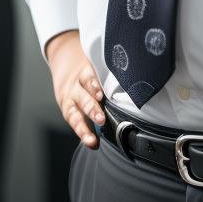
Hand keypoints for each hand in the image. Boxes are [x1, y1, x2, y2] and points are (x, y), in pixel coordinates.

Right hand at [46, 29, 104, 149]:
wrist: (64, 58)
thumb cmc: (89, 64)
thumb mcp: (97, 61)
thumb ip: (112, 70)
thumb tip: (138, 78)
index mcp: (85, 70)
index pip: (88, 78)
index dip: (94, 86)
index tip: (101, 95)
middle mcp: (76, 86)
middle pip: (83, 97)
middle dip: (92, 109)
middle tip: (101, 119)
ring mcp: (70, 98)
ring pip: (75, 113)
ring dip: (85, 127)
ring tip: (92, 138)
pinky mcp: (67, 109)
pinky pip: (74, 122)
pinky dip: (83, 133)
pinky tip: (91, 143)